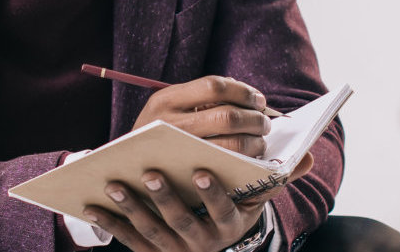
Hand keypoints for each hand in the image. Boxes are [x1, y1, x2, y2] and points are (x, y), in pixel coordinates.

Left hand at [85, 168, 268, 251]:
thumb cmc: (232, 210)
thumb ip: (278, 179)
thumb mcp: (256, 201)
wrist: (210, 251)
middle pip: (183, 222)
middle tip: (151, 171)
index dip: (213, 195)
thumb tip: (309, 157)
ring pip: (151, 230)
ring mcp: (174, 250)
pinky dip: (109, 223)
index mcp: (229, 227)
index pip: (224, 212)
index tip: (203, 170)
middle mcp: (203, 243)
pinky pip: (127, 239)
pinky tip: (90, 204)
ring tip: (114, 182)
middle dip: (166, 197)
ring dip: (132, 207)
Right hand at [133, 76, 272, 157]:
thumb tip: (250, 96)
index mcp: (165, 100)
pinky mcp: (185, 177)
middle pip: (226, 116)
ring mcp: (176, 152)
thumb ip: (201, 98)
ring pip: (230, 145)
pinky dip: (245, 161)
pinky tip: (250, 158)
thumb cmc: (160, 134)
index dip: (243, 91)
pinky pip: (226, 167)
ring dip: (254, 143)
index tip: (258, 100)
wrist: (128, 171)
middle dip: (255, 119)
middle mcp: (167, 124)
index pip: (214, 85)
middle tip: (265, 124)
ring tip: (260, 142)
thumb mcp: (170, 108)